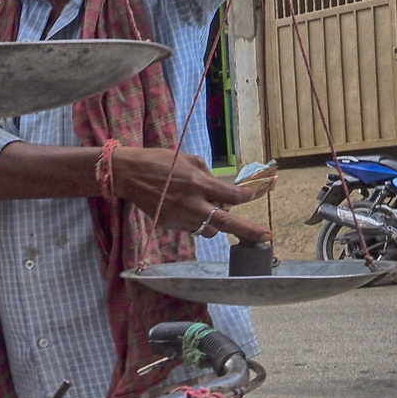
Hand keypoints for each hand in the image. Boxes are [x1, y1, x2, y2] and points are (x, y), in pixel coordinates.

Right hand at [111, 148, 272, 242]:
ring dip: (215, 222)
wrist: (129, 174)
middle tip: (267, 237)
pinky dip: (197, 220)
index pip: (230, 195)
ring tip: (208, 206)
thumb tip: (224, 188)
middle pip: (226, 222)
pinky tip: (188, 206)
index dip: (247, 196)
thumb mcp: (189, 160)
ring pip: (209, 229)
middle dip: (249, 231)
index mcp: (198, 183)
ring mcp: (180, 217)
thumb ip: (209, 176)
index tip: (254, 195)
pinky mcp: (170, 224)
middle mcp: (191, 203)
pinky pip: (192, 227)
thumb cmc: (160, 161)